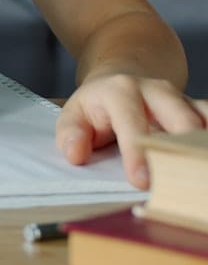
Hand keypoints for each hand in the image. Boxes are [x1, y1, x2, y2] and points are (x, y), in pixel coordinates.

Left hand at [56, 74, 207, 188]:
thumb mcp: (73, 115)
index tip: (141, 181)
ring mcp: (182, 99)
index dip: (137, 153)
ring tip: (199, 174)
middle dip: (181, 151)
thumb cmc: (97, 106)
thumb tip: (76, 154)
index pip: (131, 123)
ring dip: (202, 147)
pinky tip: (204, 161)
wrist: (120, 80)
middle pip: (179, 120)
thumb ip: (71, 134)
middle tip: (181, 184)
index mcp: (121, 92)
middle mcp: (156, 91)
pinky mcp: (197, 109)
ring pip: (203, 121)